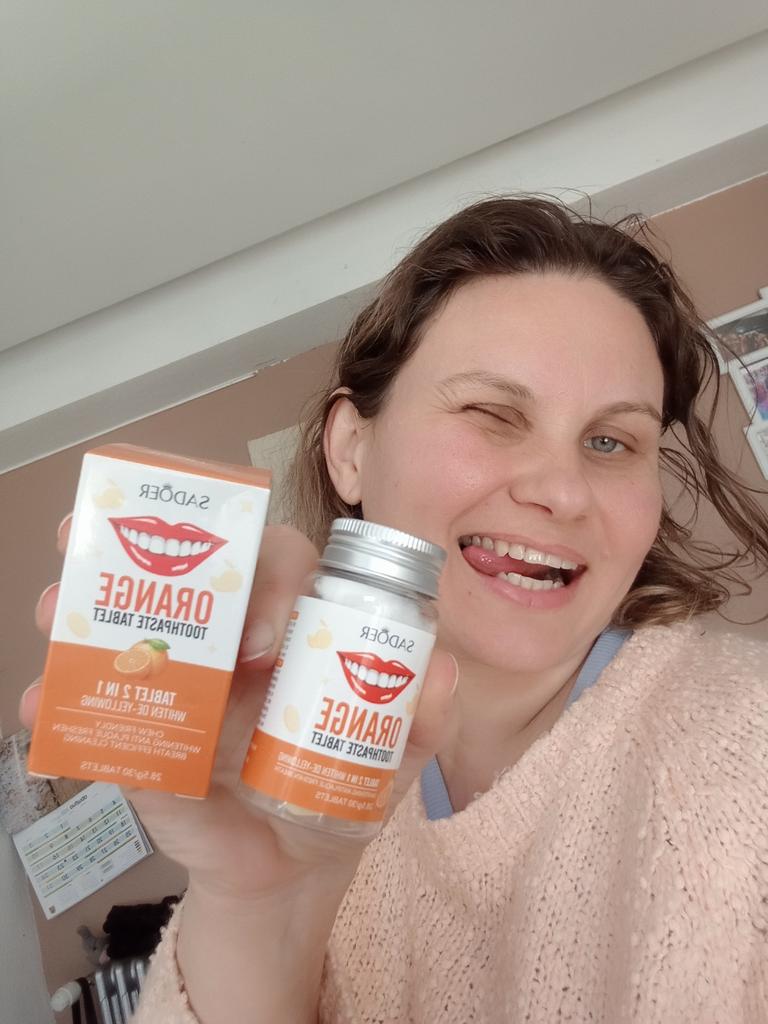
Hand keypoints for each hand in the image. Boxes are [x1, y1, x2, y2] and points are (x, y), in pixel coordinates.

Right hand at [21, 516, 458, 901]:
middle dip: (150, 556)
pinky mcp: (148, 734)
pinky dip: (68, 703)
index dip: (267, 579)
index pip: (274, 568)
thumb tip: (445, 671)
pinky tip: (44, 705)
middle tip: (116, 554)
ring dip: (88, 608)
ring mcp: (185, 685)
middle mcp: (232, 644)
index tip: (268, 632)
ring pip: (132, 623)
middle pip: (192, 578)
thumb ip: (422, 717)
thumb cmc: (338, 789)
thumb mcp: (389, 755)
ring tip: (59, 610)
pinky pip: (103, 707)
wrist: (291, 872)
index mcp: (288, 631)